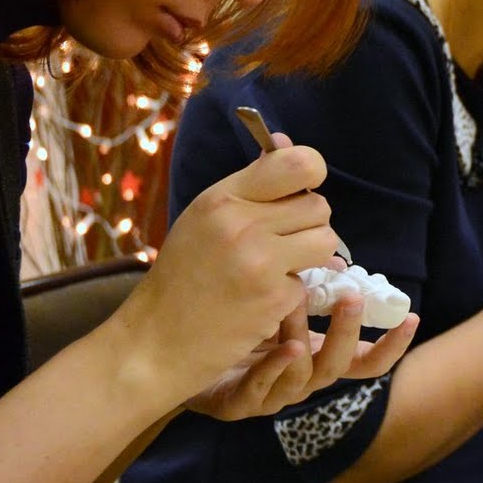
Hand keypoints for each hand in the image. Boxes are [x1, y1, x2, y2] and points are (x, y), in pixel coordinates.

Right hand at [106, 139, 349, 404]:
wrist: (155, 343)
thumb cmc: (181, 277)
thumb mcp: (205, 219)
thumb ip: (250, 184)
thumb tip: (284, 140)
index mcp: (223, 198)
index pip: (299, 164)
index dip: (311, 175)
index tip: (302, 192)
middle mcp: (242, 224)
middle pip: (319, 206)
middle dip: (309, 225)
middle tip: (283, 242)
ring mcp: (260, 262)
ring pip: (326, 242)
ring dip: (311, 257)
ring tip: (276, 267)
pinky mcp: (273, 299)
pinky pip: (308, 283)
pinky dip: (290, 293)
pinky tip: (259, 300)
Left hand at [186, 297, 418, 419]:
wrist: (172, 355)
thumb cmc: (231, 324)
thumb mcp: (275, 300)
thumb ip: (308, 286)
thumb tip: (337, 259)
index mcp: (316, 356)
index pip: (367, 358)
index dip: (393, 343)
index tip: (412, 316)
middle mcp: (302, 379)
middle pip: (341, 367)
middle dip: (349, 332)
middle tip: (352, 298)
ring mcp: (272, 394)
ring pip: (303, 378)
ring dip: (304, 339)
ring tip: (293, 308)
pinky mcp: (238, 404)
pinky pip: (261, 392)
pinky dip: (275, 369)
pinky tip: (281, 348)